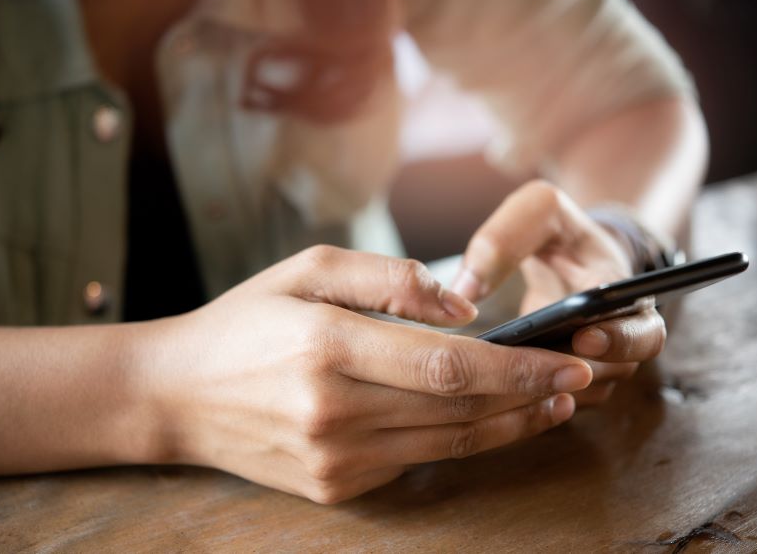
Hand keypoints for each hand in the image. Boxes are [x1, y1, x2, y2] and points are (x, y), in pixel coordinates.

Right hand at [142, 245, 591, 502]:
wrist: (179, 394)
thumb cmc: (245, 321)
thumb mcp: (307, 270)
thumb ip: (389, 278)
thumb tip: (463, 306)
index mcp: (327, 346)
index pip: (448, 365)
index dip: (517, 367)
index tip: (567, 361)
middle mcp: (334, 411)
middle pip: (459, 409)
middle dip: (529, 397)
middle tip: (578, 382)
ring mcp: (335, 458)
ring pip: (448, 444)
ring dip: (508, 425)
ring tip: (551, 406)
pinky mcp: (335, 486)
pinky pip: (415, 461)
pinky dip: (460, 441)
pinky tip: (486, 421)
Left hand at [451, 180, 666, 404]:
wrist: (566, 255)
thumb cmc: (556, 231)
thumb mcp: (537, 211)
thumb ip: (504, 238)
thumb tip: (465, 289)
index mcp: (622, 294)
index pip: (642, 329)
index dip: (618, 340)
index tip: (583, 338)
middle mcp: (618, 335)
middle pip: (615, 372)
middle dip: (576, 370)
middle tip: (538, 365)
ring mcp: (595, 363)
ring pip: (580, 392)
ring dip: (543, 387)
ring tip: (502, 381)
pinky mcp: (567, 379)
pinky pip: (553, 399)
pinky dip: (526, 396)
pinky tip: (492, 390)